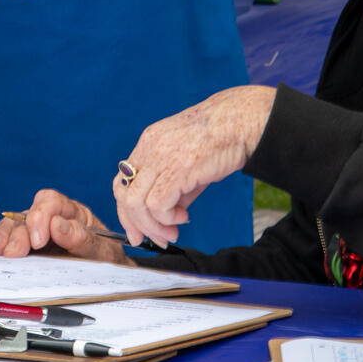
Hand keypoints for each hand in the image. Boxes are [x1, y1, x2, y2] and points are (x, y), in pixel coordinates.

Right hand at [0, 190, 127, 263]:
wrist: (108, 281)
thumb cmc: (106, 261)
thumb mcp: (103, 251)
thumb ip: (82, 238)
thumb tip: (58, 224)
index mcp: (71, 212)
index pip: (50, 201)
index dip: (40, 216)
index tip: (39, 239)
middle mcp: (49, 219)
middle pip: (25, 216)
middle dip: (17, 234)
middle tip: (14, 253)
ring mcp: (34, 233)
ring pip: (11, 227)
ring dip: (2, 240)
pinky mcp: (23, 248)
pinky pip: (4, 242)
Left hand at [113, 86, 275, 246]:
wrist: (240, 122)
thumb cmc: (220, 141)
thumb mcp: (187, 163)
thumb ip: (172, 187)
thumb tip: (166, 217)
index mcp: (148, 144)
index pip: (122, 182)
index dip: (126, 211)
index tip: (138, 232)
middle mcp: (148, 149)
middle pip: (123, 194)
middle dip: (136, 224)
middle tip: (157, 239)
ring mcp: (160, 158)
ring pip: (136, 203)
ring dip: (153, 226)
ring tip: (173, 230)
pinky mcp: (177, 169)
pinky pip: (156, 204)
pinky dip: (167, 218)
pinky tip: (183, 217)